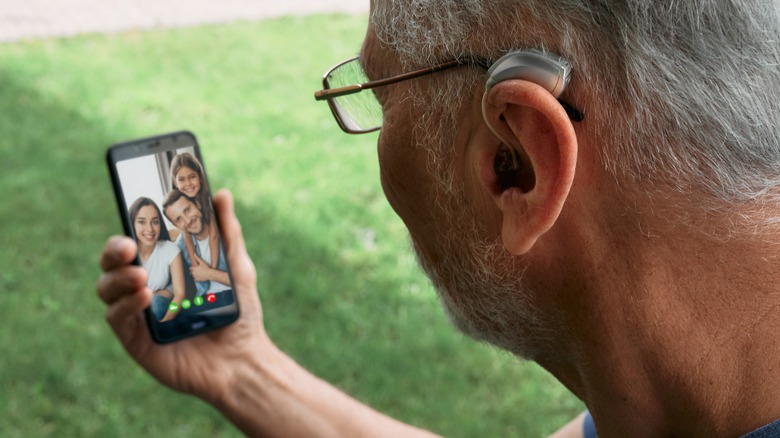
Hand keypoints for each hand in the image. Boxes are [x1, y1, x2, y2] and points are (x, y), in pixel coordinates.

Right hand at [97, 189, 269, 402]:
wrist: (243, 359)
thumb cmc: (238, 312)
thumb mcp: (236, 267)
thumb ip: (227, 232)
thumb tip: (222, 194)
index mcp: (164, 267)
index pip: (137, 240)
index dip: (129, 225)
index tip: (133, 209)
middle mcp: (144, 287)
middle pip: (113, 263)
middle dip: (114, 250)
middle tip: (129, 245)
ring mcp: (137, 314)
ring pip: (108, 288)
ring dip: (118, 277)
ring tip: (141, 274)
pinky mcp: (135, 340)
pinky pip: (117, 318)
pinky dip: (126, 304)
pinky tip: (144, 296)